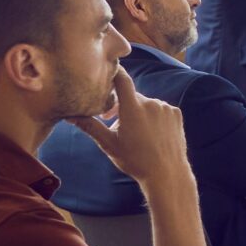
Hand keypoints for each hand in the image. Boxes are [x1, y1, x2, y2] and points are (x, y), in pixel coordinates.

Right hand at [68, 68, 191, 193]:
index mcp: (133, 108)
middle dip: (120, 105)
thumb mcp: (109, 144)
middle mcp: (151, 103)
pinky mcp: (176, 113)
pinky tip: (150, 133)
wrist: (166, 174)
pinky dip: (153, 116)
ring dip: (137, 112)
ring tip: (133, 132)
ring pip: (146, 104)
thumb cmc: (134, 161)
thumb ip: (90, 126)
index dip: (113, 72)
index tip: (105, 71)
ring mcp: (165, 108)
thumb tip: (69, 115)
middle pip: (131, 96)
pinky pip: (160, 109)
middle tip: (111, 121)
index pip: (121, 79)